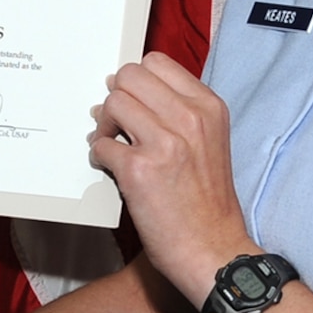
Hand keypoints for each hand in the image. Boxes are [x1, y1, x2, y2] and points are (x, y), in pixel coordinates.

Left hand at [89, 52, 252, 301]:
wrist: (213, 250)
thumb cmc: (206, 200)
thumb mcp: (209, 141)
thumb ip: (178, 111)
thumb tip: (126, 89)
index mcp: (208, 107)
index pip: (156, 62)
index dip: (135, 80)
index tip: (132, 100)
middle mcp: (189, 118)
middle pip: (128, 76)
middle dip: (116, 97)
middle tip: (116, 122)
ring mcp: (164, 142)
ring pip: (112, 104)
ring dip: (103, 125)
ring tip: (111, 144)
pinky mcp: (139, 169)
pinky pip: (101, 144)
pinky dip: (99, 155)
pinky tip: (111, 167)